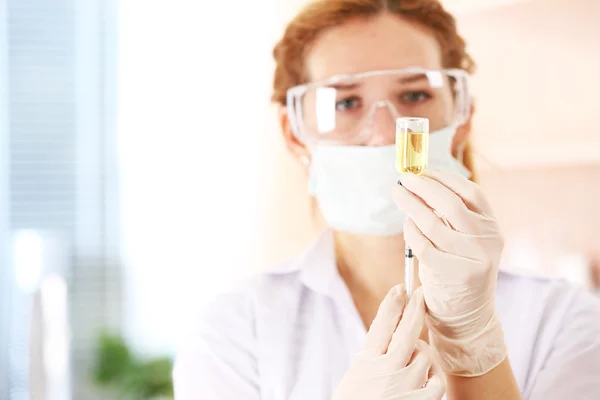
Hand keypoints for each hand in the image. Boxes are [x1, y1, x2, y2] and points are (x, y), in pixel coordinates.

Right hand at [333, 285, 445, 399]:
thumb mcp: (357, 376)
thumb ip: (376, 357)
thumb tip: (396, 334)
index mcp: (365, 362)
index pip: (381, 324)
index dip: (393, 304)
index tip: (400, 288)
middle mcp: (385, 370)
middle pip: (407, 331)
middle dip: (415, 309)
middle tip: (420, 295)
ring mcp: (404, 386)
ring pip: (425, 356)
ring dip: (422, 356)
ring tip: (412, 366)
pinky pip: (436, 383)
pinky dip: (432, 381)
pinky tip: (423, 385)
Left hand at [392, 170, 507, 376]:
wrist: (466, 313)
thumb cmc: (457, 267)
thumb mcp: (464, 239)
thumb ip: (450, 215)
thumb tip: (418, 183)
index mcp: (492, 226)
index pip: (472, 193)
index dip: (446, 178)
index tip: (423, 170)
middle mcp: (488, 241)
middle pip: (451, 205)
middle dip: (423, 188)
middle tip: (403, 179)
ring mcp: (475, 260)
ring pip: (434, 224)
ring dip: (411, 205)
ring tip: (398, 195)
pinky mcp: (456, 276)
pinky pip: (424, 246)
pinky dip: (411, 232)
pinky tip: (407, 225)